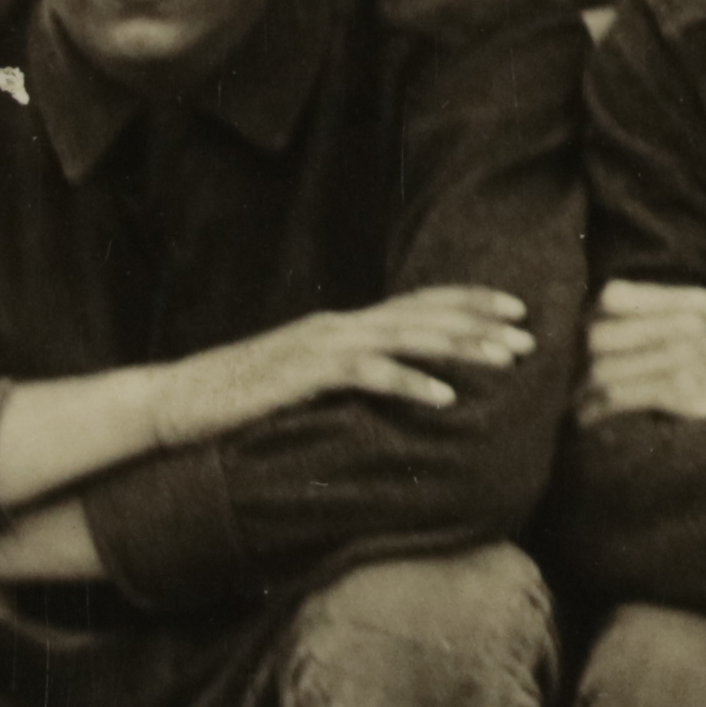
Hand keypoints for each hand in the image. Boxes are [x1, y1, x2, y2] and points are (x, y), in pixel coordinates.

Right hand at [152, 289, 537, 446]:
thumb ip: (345, 375)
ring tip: (505, 360)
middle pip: (423, 315)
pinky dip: (410, 382)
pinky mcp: (302, 375)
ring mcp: (319, 346)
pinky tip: (445, 397)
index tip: (516, 309)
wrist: (174, 405)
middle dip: (480, 323)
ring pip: (406, 338)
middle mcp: (337, 325)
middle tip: (530, 336)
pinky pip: (367, 375)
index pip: (417, 302)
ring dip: (461, 348)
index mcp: (341, 325)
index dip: (468, 301)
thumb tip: (392, 387)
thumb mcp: (304, 382)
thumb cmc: (239, 400)